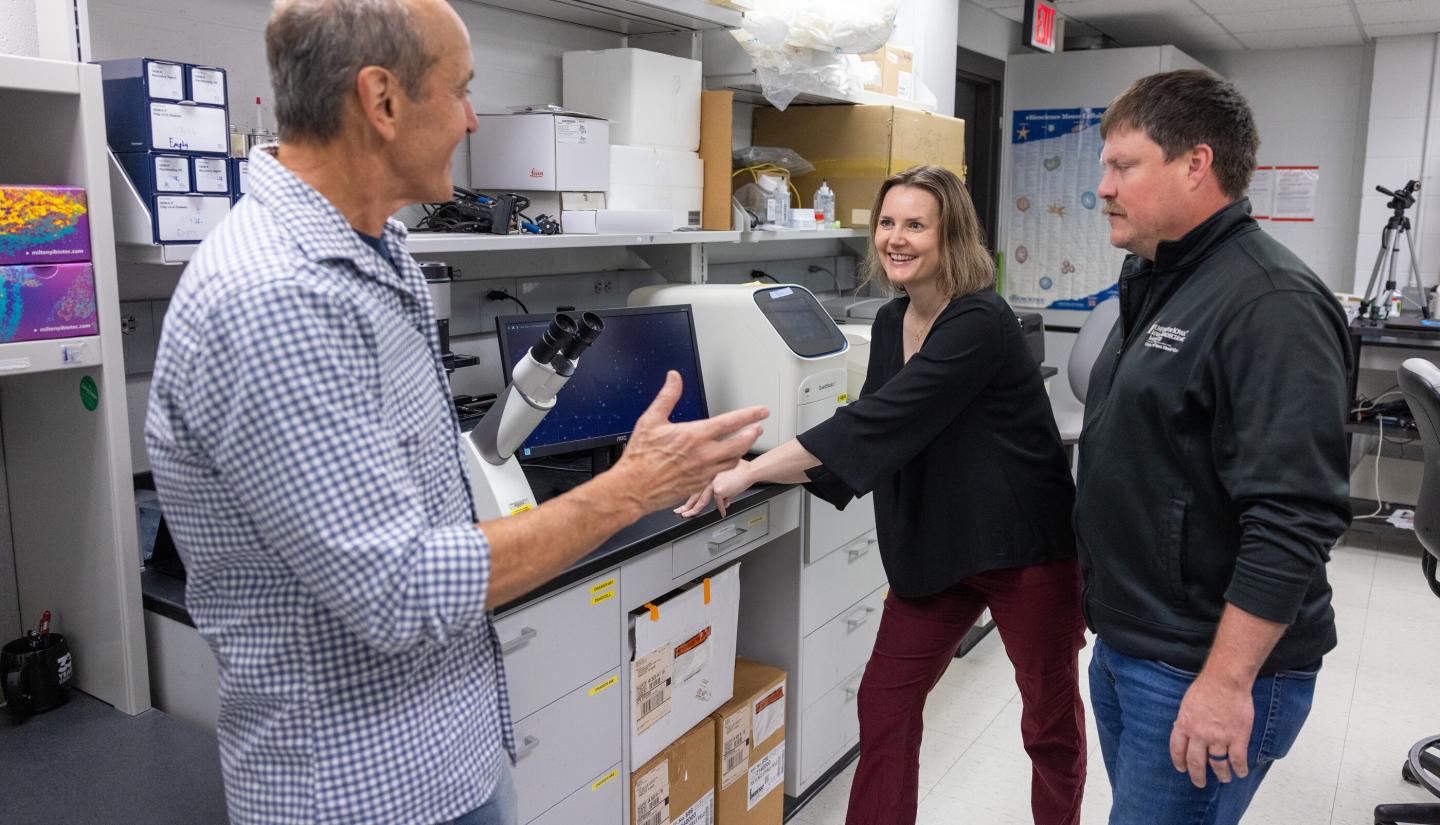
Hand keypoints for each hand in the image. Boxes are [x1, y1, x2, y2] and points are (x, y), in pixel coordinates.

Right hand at [611, 372, 765, 513]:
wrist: (634, 488)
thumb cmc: (640, 457)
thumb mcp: (651, 419)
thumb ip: (667, 396)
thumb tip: (674, 378)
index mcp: (695, 435)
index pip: (731, 422)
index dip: (750, 415)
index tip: (761, 412)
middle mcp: (704, 454)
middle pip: (740, 443)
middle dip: (752, 434)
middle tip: (759, 429)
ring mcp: (704, 471)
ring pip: (733, 460)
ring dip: (742, 450)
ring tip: (745, 443)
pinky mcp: (700, 484)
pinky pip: (721, 473)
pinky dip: (728, 464)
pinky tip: (726, 461)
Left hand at [675, 460, 753, 517]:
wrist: (749, 470)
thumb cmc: (741, 470)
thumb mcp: (727, 478)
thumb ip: (723, 490)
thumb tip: (724, 502)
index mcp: (708, 473)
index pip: (694, 486)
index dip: (688, 495)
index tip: (683, 501)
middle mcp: (707, 477)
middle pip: (693, 494)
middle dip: (685, 504)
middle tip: (678, 511)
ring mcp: (712, 484)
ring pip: (701, 500)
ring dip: (694, 510)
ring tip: (689, 516)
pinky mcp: (718, 490)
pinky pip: (719, 504)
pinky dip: (722, 509)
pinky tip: (723, 512)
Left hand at [1169, 673, 1253, 787]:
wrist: (1225, 681)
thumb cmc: (1206, 687)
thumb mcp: (1187, 703)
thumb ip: (1185, 719)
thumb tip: (1181, 728)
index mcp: (1184, 725)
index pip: (1177, 749)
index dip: (1179, 761)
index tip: (1182, 769)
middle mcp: (1199, 736)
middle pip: (1196, 762)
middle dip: (1197, 776)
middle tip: (1199, 783)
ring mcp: (1218, 738)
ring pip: (1218, 764)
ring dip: (1221, 774)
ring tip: (1224, 779)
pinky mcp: (1237, 738)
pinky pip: (1238, 760)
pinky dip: (1240, 769)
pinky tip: (1241, 773)